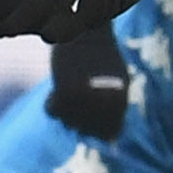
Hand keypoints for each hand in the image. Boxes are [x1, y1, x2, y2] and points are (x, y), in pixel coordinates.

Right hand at [45, 25, 129, 139]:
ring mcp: (85, 101)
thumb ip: (116, 112)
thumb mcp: (119, 83)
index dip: (99, 127)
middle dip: (80, 119)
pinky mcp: (64, 91)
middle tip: (77, 98)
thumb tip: (110, 141)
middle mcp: (105, 106)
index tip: (93, 112)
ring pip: (68, 123)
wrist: (86, 30)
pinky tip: (54, 92)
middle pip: (86, 131)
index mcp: (121, 103)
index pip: (110, 135)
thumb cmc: (104, 57)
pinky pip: (52, 111)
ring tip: (69, 89)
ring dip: (65, 110)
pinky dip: (51, 103)